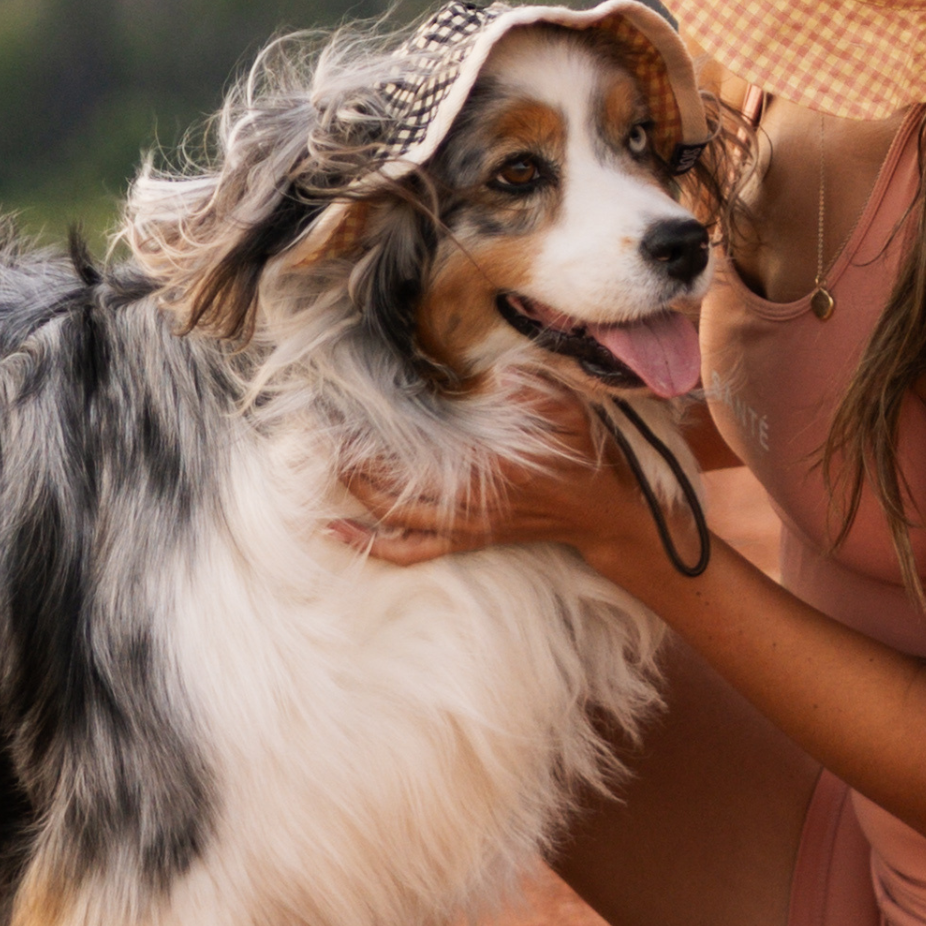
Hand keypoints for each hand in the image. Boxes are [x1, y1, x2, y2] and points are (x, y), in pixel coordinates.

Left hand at [328, 388, 649, 572]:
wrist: (600, 512)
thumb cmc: (581, 456)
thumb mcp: (566, 410)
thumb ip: (531, 390)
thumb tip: (496, 373)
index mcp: (492, 469)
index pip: (419, 455)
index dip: (378, 438)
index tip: (350, 412)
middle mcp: (471, 505)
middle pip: (393, 488)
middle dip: (354, 462)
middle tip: (325, 434)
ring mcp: (465, 528)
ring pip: (393, 519)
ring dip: (355, 494)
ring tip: (327, 466)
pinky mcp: (465, 540)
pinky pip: (408, 552)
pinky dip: (369, 543)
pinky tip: (336, 527)